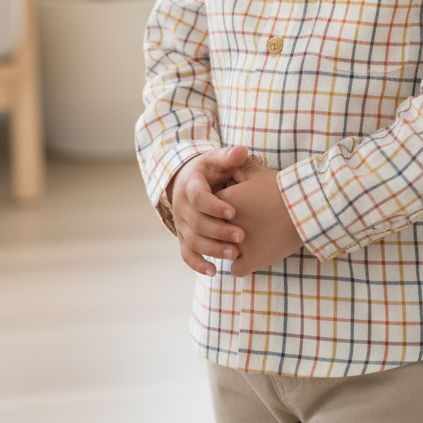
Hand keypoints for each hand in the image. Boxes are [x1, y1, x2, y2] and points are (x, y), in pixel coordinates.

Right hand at [167, 146, 250, 275]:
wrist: (188, 180)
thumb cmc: (208, 169)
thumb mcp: (216, 159)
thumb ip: (228, 156)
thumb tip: (241, 151)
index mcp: (190, 186)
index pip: (198, 197)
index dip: (213, 206)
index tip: (233, 212)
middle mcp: (182, 206)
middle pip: (197, 223)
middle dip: (219, 231)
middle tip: (241, 236)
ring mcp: (182, 224)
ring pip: (193, 241)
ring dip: (213, 250)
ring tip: (235, 255)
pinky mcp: (183, 237)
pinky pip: (186, 254)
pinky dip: (198, 264)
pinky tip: (214, 271)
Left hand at [216, 163, 303, 276]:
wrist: (304, 207)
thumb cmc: (281, 188)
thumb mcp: (257, 172)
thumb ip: (238, 166)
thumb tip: (232, 159)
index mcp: (224, 202)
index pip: (210, 209)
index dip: (221, 210)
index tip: (234, 209)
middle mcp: (225, 225)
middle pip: (215, 231)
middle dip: (223, 230)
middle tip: (239, 227)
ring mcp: (237, 245)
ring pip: (223, 252)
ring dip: (230, 249)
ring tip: (243, 243)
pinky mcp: (251, 261)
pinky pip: (236, 269)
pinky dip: (242, 265)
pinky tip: (251, 257)